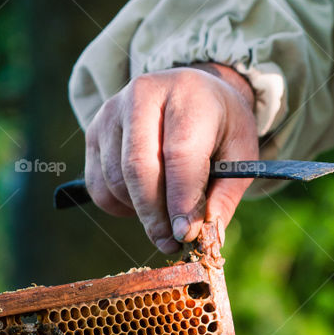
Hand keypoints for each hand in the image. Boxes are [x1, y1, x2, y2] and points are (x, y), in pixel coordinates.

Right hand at [83, 63, 258, 252]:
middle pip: (138, 168)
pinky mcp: (93, 131)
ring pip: (116, 181)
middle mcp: (143, 95)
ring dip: (139, 213)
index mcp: (188, 95)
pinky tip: (143, 202)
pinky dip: (119, 206)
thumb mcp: (240, 155)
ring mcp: (111, 112)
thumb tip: (203, 237)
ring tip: (164, 217)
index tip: (185, 235)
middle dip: (154, 215)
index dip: (181, 201)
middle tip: (170, 243)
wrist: (191, 92)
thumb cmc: (219, 127)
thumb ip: (225, 195)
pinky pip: (99, 186)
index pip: (179, 154)